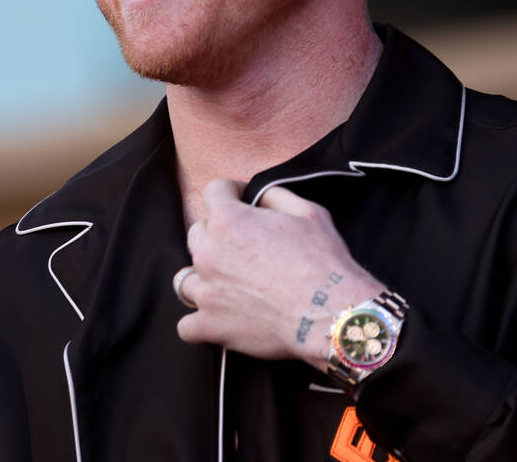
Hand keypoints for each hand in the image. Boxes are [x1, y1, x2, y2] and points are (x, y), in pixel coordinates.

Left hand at [176, 179, 384, 368]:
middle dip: (217, 233)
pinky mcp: (210, 325)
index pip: (213, 191)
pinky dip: (199, 322)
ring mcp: (206, 292)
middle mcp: (209, 253)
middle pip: (197, 233)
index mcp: (230, 220)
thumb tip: (258, 195)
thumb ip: (275, 195)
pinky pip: (187, 326)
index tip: (241, 199)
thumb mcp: (308, 212)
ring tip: (227, 284)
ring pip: (185, 279)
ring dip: (203, 278)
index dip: (231, 191)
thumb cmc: (323, 262)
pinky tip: (218, 318)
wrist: (330, 313)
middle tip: (244, 245)